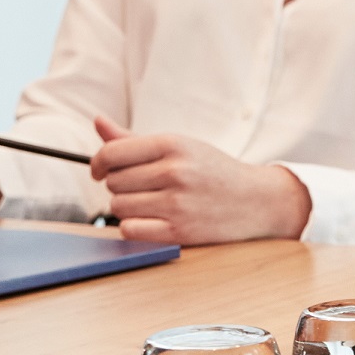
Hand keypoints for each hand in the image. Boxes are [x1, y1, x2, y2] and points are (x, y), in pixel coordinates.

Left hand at [91, 114, 312, 244]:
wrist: (257, 200)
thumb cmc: (213, 171)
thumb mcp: (180, 146)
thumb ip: (135, 140)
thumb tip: (98, 124)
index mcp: (173, 145)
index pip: (111, 153)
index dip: (97, 163)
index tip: (100, 171)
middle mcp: (174, 172)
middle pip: (113, 182)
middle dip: (121, 186)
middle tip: (144, 187)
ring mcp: (177, 203)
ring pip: (118, 207)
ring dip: (127, 207)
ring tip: (152, 203)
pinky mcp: (180, 231)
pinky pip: (130, 229)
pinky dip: (134, 226)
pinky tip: (151, 220)